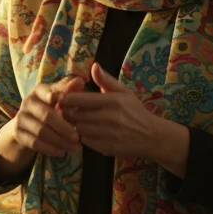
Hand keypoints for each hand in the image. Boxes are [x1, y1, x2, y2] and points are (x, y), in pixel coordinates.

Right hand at [0, 75, 84, 174]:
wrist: (26, 127)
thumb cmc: (50, 109)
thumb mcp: (58, 99)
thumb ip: (69, 92)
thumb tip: (80, 81)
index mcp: (38, 91)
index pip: (44, 90)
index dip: (53, 96)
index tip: (64, 103)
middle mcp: (27, 103)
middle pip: (46, 115)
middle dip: (63, 127)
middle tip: (78, 137)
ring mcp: (21, 119)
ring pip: (41, 131)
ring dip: (59, 141)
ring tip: (75, 148)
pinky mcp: (19, 134)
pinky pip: (35, 143)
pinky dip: (49, 149)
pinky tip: (62, 152)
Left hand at [59, 64, 190, 174]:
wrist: (151, 136)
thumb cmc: (135, 111)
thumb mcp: (124, 92)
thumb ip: (106, 80)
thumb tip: (94, 66)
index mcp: (112, 101)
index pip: (79, 100)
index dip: (66, 99)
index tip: (62, 98)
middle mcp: (109, 117)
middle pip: (76, 115)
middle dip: (70, 112)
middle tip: (69, 110)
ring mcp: (107, 134)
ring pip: (78, 128)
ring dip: (76, 125)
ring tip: (81, 121)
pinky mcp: (106, 147)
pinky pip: (85, 141)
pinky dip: (84, 137)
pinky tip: (90, 132)